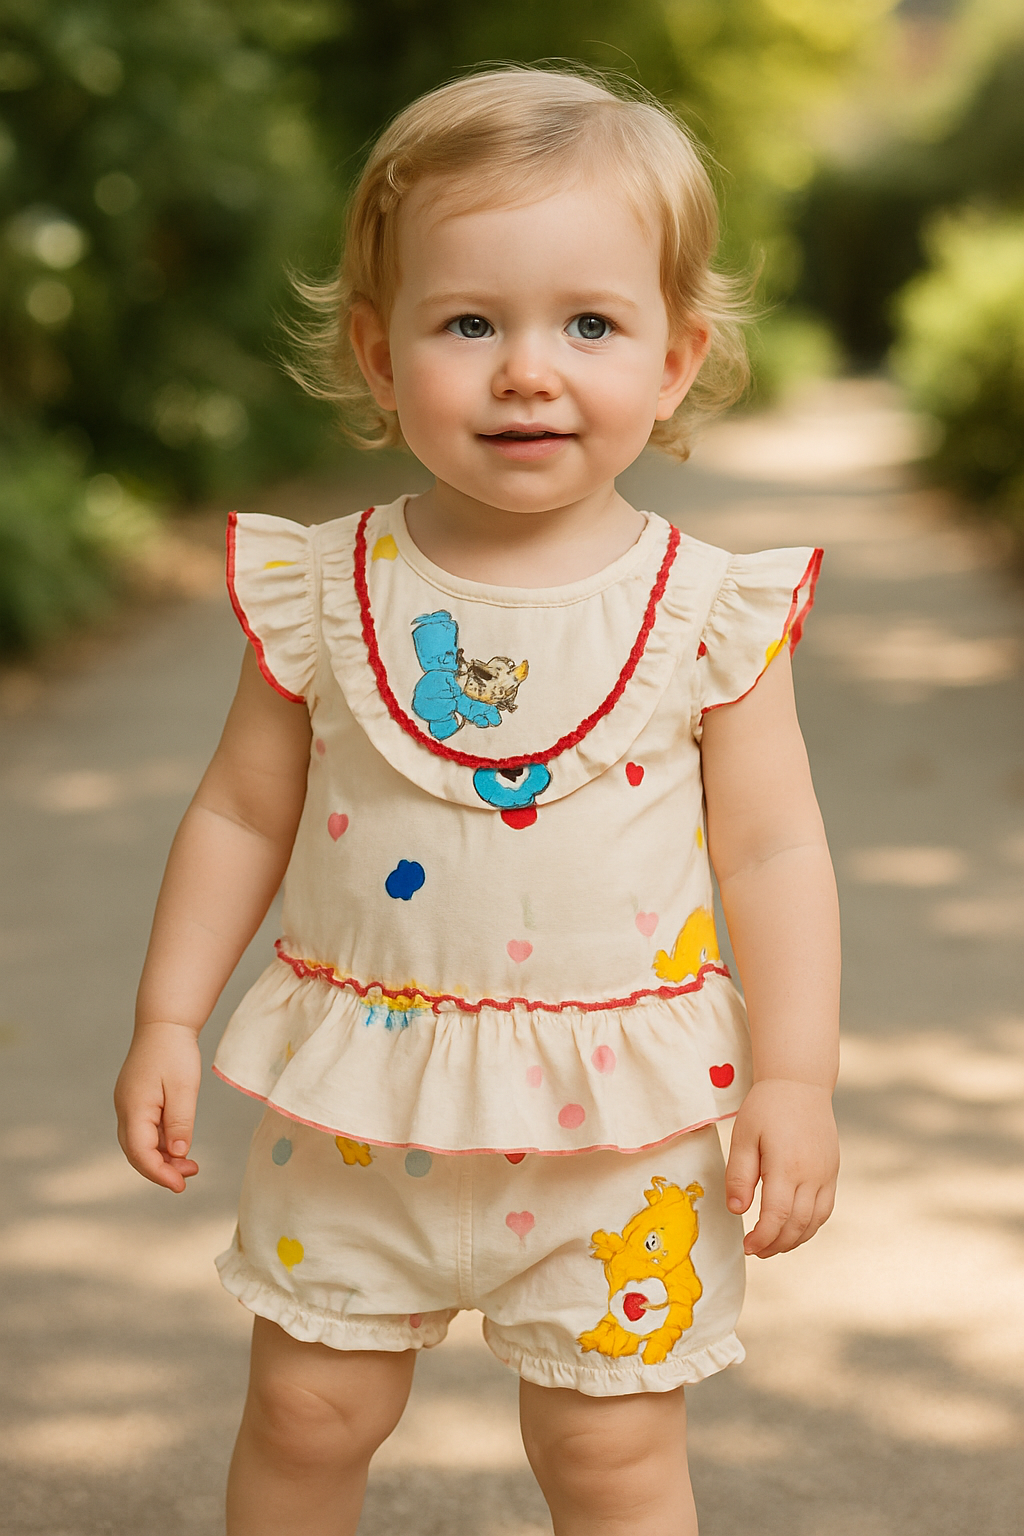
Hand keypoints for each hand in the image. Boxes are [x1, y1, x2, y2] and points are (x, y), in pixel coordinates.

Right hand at [114, 1021, 201, 1192]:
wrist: (164, 1024)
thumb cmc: (174, 1052)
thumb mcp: (184, 1088)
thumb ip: (180, 1123)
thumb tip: (179, 1154)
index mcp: (133, 1108)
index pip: (140, 1153)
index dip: (159, 1174)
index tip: (181, 1185)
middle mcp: (125, 1110)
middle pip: (136, 1153)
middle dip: (161, 1170)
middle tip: (190, 1175)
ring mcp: (128, 1105)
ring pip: (139, 1144)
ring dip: (161, 1158)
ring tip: (190, 1165)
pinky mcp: (135, 1101)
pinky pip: (144, 1131)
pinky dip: (160, 1143)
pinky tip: (179, 1146)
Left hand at [725, 1079, 837, 1257]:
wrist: (800, 1084)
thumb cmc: (766, 1107)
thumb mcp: (744, 1136)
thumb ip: (739, 1175)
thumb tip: (737, 1210)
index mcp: (787, 1165)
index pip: (777, 1216)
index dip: (763, 1238)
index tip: (748, 1246)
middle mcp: (812, 1174)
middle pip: (798, 1225)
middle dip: (776, 1244)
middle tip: (756, 1250)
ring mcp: (826, 1174)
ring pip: (815, 1221)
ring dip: (794, 1240)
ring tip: (772, 1244)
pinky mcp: (832, 1171)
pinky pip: (825, 1209)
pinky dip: (810, 1226)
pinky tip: (793, 1228)